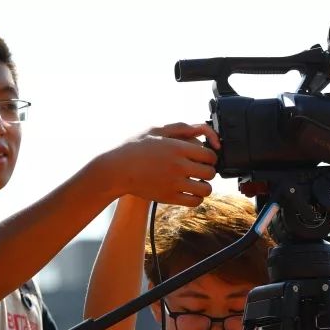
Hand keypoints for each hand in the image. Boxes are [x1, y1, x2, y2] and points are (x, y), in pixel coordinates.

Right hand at [92, 122, 219, 205]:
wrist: (117, 169)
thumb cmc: (135, 148)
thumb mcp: (156, 130)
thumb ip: (181, 128)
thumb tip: (201, 131)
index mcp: (178, 148)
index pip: (210, 155)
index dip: (212, 156)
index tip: (206, 158)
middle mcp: (178, 166)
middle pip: (210, 172)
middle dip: (209, 171)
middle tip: (202, 170)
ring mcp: (174, 183)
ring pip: (205, 189)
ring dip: (205, 186)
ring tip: (199, 183)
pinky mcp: (169, 197)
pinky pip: (194, 202)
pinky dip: (197, 198)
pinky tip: (191, 193)